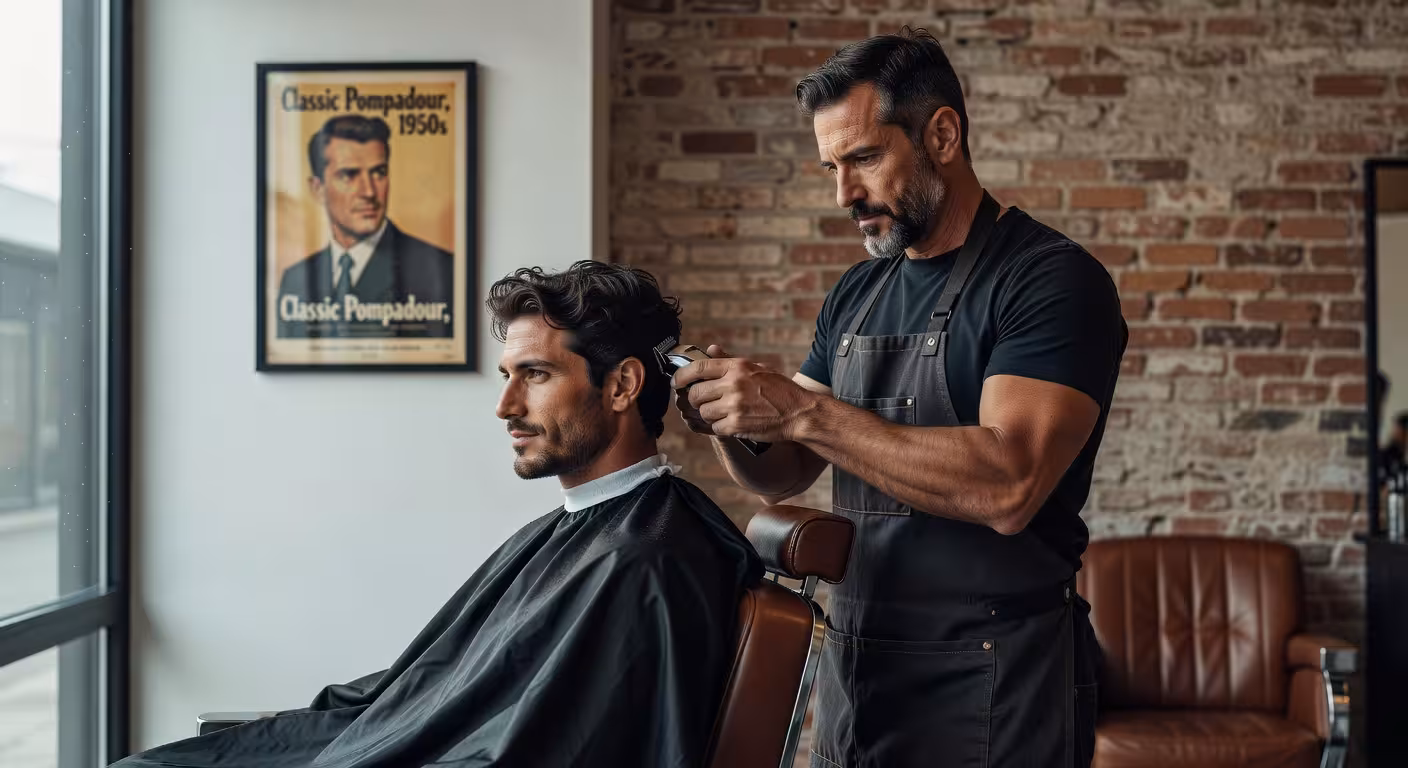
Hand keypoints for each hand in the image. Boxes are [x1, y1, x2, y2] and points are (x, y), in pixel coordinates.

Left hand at [672, 345, 813, 443]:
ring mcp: (734, 405)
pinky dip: (721, 428)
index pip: (698, 368)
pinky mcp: (736, 424)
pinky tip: (733, 423)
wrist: (799, 413)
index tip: (676, 382)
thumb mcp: (757, 367)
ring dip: (710, 415)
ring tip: (725, 413)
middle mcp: (733, 384)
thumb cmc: (780, 390)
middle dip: (696, 400)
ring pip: (704, 412)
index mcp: (737, 367)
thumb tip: (710, 349)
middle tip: (704, 402)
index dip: (682, 376)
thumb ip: (731, 360)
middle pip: (696, 393)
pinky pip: (715, 428)